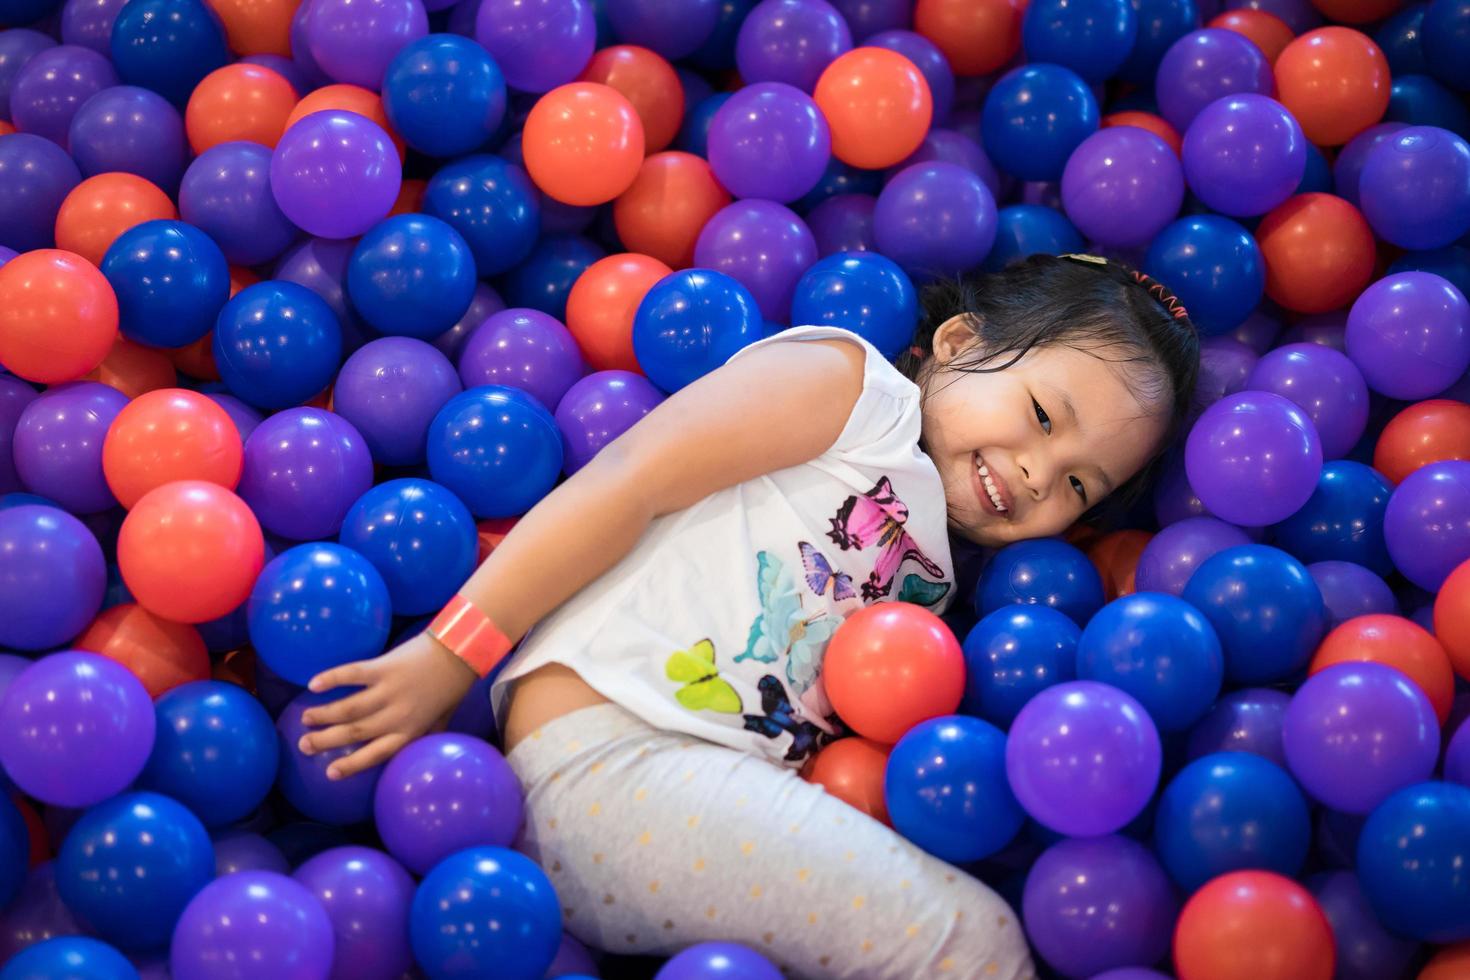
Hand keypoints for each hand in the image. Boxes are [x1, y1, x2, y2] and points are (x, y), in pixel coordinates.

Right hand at [297, 631, 478, 779]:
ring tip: (305, 719)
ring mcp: (389, 691)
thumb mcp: (441, 718)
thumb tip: (414, 752)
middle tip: (304, 745)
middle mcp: (397, 715)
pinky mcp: (384, 667)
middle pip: (355, 732)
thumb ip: (426, 734)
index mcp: (410, 730)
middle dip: (327, 740)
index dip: (352, 765)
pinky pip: (352, 674)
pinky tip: (313, 684)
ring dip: (324, 714)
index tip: (330, 773)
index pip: (376, 754)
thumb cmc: (451, 686)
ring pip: (349, 708)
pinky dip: (332, 679)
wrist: (459, 651)